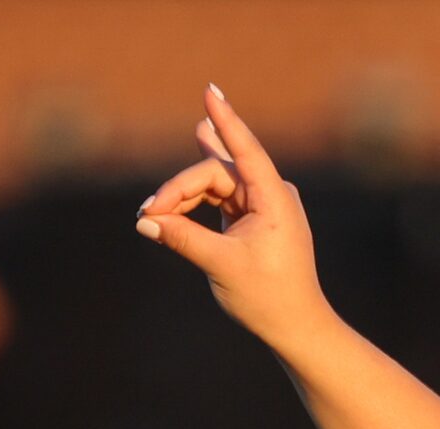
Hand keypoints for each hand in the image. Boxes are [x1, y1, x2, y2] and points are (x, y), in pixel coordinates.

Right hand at [136, 86, 334, 354]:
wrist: (295, 326)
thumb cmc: (267, 296)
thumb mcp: (220, 265)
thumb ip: (181, 237)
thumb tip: (144, 222)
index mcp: (275, 198)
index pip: (245, 149)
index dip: (224, 119)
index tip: (209, 91)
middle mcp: (272, 193)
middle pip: (217, 174)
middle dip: (180, 189)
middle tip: (147, 211)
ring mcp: (263, 204)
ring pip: (214, 186)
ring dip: (183, 196)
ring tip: (151, 210)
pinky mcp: (253, 218)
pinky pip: (219, 200)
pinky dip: (194, 204)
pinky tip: (171, 198)